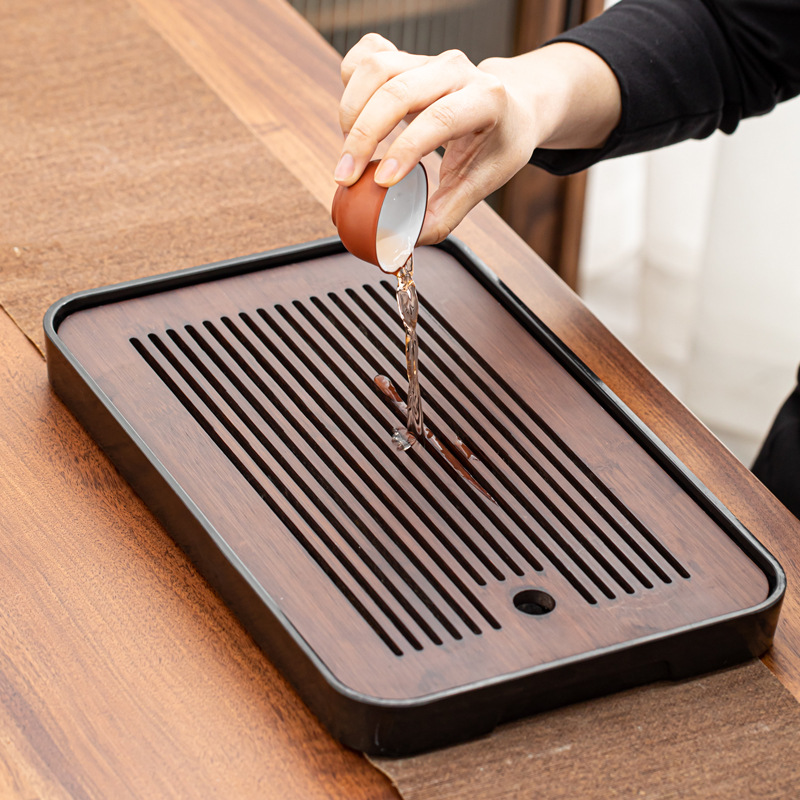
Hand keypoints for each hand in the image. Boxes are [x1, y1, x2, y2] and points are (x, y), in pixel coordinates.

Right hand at [334, 34, 538, 244]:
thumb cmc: (498, 144)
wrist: (510, 107)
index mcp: (486, 99)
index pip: (440, 118)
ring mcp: (428, 59)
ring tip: (350, 151)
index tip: (381, 182)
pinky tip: (352, 115)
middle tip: (345, 177)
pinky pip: (366, 56)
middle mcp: (456, 70)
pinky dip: (349, 82)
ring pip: (376, 68)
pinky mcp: (405, 56)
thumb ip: (445, 213)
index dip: (406, 149)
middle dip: (363, 136)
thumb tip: (405, 241)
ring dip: (352, 112)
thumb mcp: (483, 182)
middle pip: (398, 91)